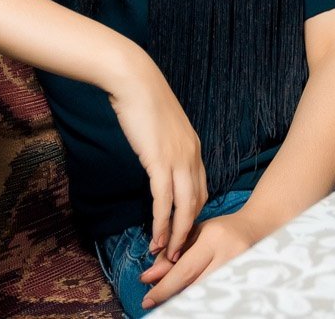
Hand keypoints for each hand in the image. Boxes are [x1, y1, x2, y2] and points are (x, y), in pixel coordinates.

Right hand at [106, 60, 207, 259]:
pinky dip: (161, 223)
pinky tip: (155, 237)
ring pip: (183, 207)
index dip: (193, 213)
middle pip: (196, 203)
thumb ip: (165, 143)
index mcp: (193, 147)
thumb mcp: (161, 125)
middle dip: (188, 231)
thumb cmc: (142, 99)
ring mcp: (178, 159)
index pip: (201, 189)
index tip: (184, 230)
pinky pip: (164, 200)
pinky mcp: (159, 161)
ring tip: (168, 254)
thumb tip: (157, 155)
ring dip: (176, 234)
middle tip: (179, 252)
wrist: (134, 80)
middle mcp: (192, 156)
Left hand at [137, 211, 261, 308]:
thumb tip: (151, 275)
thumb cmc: (220, 230)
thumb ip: (172, 251)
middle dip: (171, 296)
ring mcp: (239, 270)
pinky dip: (199, 297)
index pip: (185, 269)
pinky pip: (215, 293)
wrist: (255, 229)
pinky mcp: (245, 280)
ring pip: (205, 293)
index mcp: (213, 238)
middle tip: (152, 301)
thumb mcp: (195, 233)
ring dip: (183, 298)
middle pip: (195, 286)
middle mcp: (228, 256)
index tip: (147, 298)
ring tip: (168, 299)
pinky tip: (187, 297)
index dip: (164, 286)